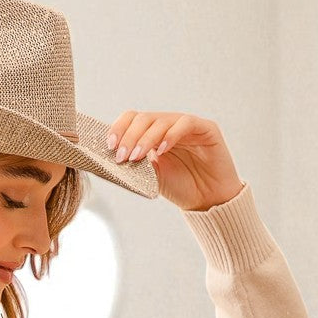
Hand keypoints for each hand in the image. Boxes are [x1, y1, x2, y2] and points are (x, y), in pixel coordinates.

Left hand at [107, 111, 244, 210]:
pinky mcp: (206, 129)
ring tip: (136, 157)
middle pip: (144, 118)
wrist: (208, 200)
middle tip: (121, 156)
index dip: (119, 128)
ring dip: (145, 139)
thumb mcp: (150, 176)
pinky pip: (186, 124)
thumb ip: (135, 164)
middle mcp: (169, 126)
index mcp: (153, 134)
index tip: (110, 146)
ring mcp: (187, 125)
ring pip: (162, 120)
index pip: (132, 119)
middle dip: (129, 137)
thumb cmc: (180, 187)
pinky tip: (161, 150)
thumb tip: (111, 159)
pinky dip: (171, 135)